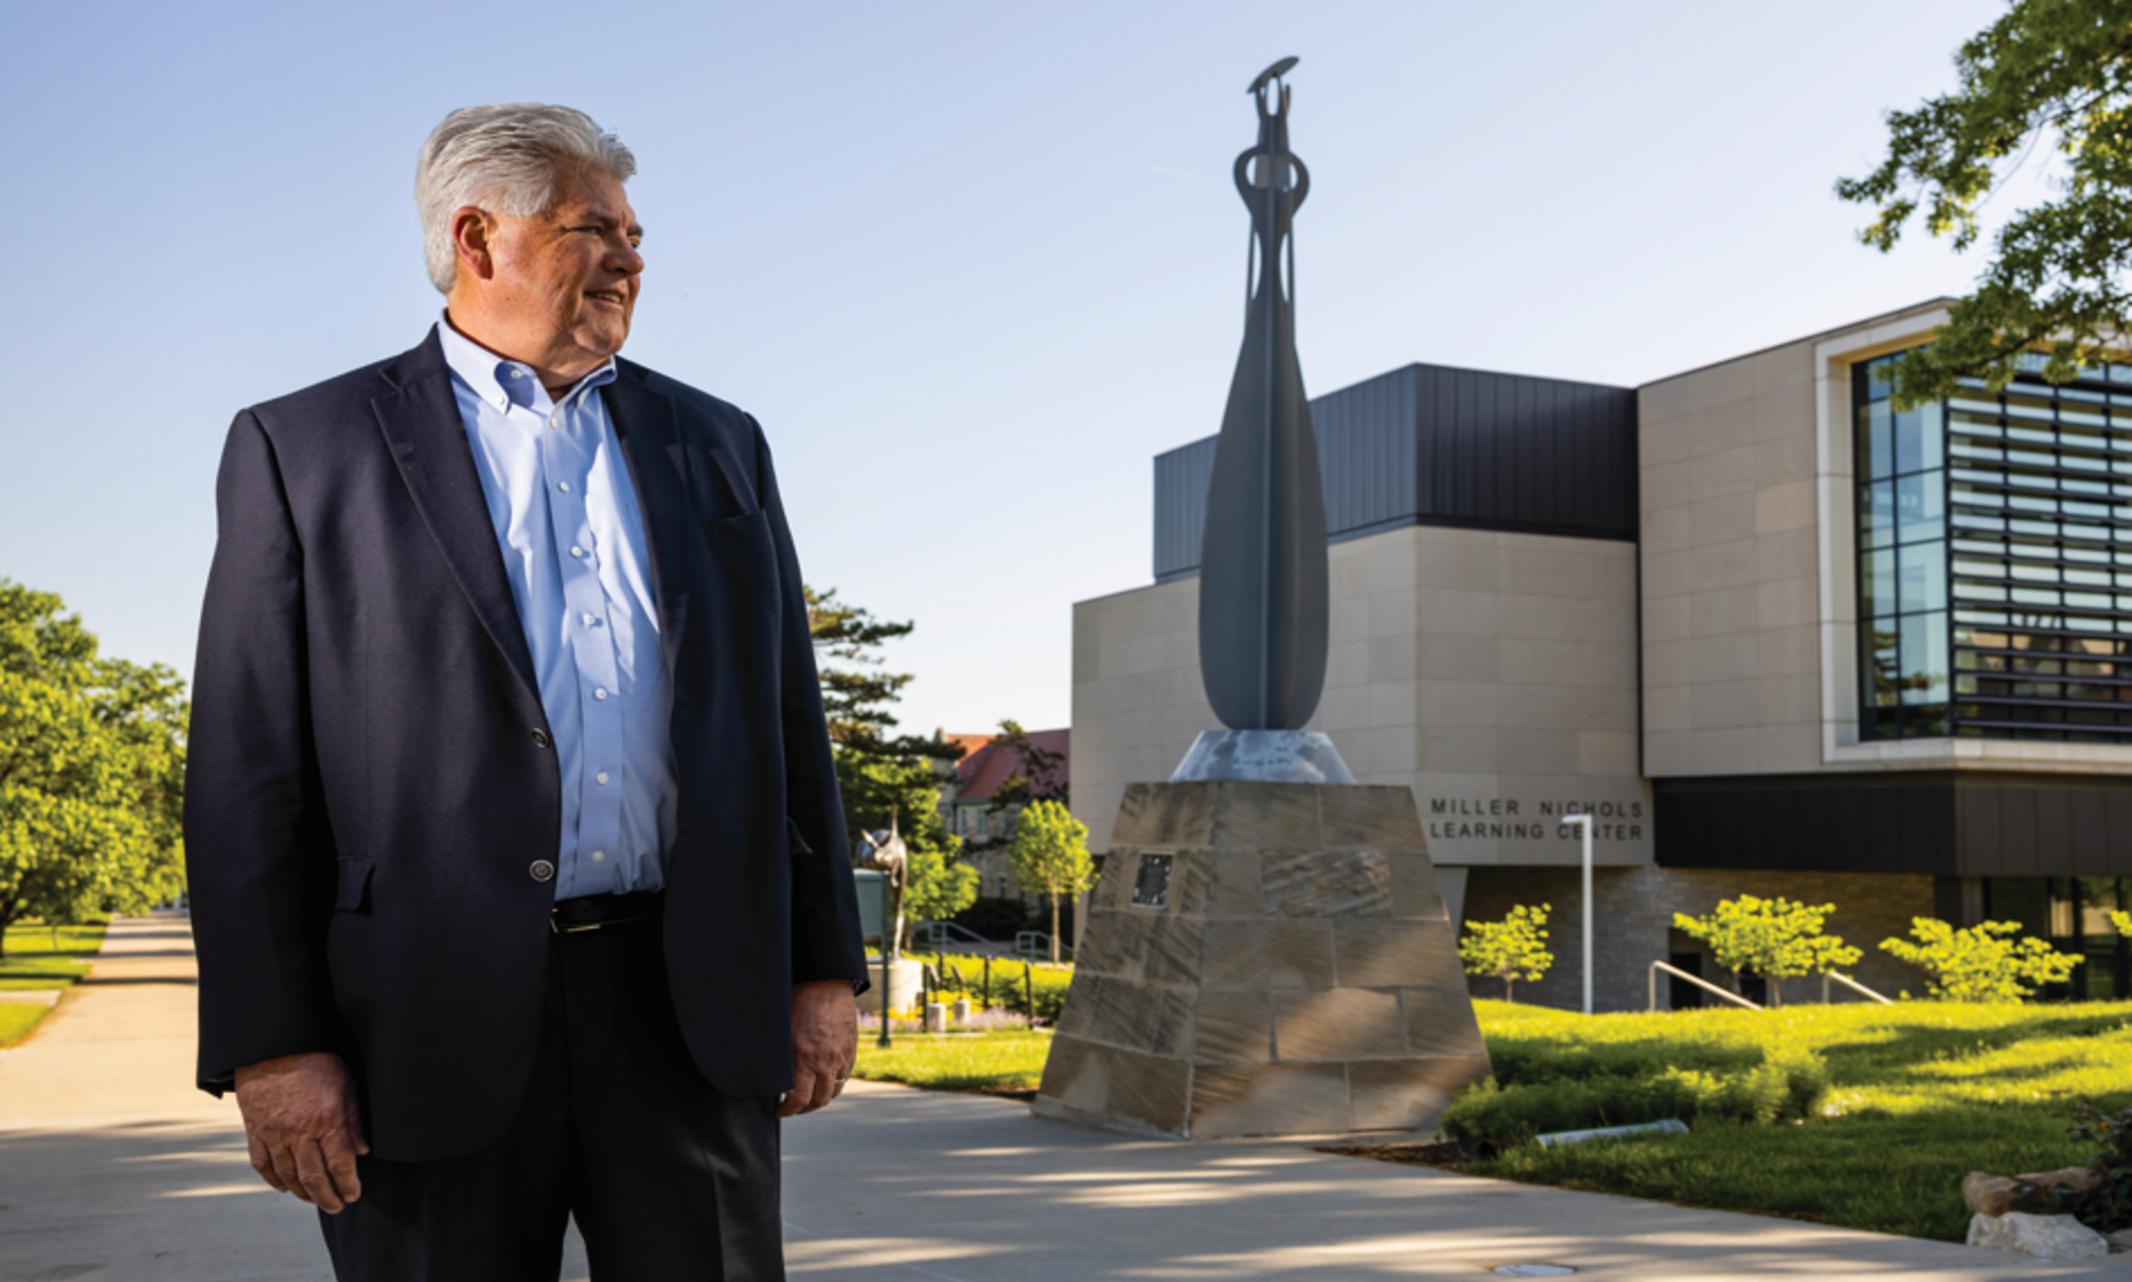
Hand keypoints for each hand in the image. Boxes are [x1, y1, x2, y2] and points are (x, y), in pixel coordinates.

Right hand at [233, 1051, 368, 1212]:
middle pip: (314, 1177)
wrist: (272, 1047)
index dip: (348, 1184)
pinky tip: (284, 1187)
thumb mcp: (345, 1084)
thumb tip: (362, 1151)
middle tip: (336, 1207)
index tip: (353, 1195)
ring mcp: (274, 1134)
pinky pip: (262, 1164)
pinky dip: (273, 1180)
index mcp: (326, 1120)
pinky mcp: (255, 1131)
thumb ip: (353, 1119)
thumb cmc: (314, 1062)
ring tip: (314, 1200)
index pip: (340, 1164)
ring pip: (288, 1175)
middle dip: (327, 1197)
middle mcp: (299, 1132)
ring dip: (302, 1193)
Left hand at [780, 980, 856, 1116]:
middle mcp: (824, 1062)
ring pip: (833, 1092)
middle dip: (803, 1109)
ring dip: (820, 1100)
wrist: (827, 985)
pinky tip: (823, 1082)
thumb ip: (778, 1055)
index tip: (780, 1111)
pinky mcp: (850, 1052)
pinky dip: (834, 1085)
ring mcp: (840, 1058)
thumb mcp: (781, 1029)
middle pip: (818, 1101)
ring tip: (809, 1098)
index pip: (798, 1099)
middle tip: (793, 1108)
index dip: (787, 1111)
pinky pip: (844, 1078)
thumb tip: (765, 1073)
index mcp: (803, 1057)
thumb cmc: (799, 1001)